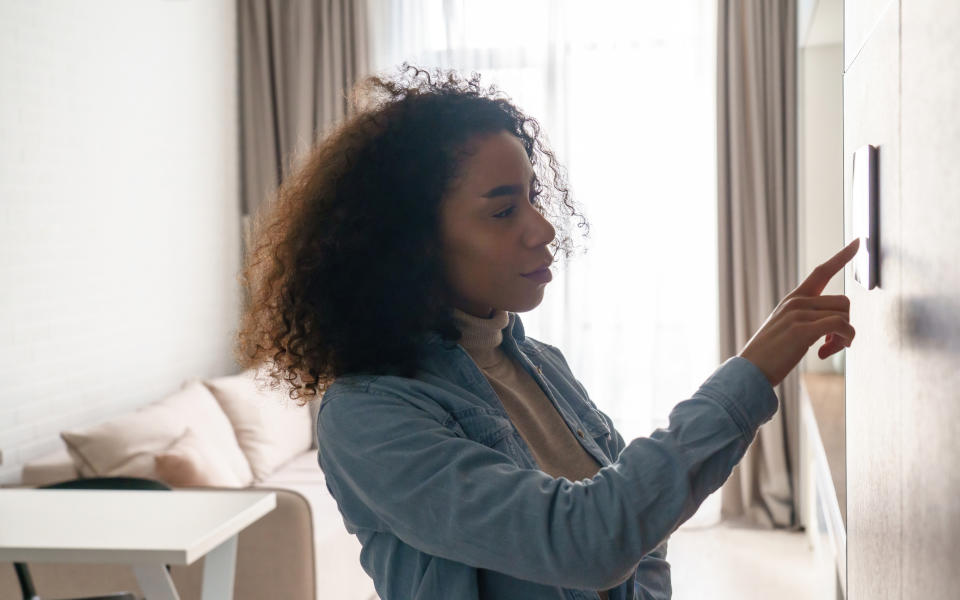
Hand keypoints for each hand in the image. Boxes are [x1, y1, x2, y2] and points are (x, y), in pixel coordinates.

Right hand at [738, 238, 859, 386]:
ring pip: (844, 315)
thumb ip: (807, 320)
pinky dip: (843, 340)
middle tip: (834, 345)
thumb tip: (836, 326)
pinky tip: (824, 353)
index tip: (858, 241)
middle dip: (846, 326)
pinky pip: (840, 326)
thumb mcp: (786, 329)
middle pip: (843, 302)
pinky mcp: (802, 329)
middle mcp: (796, 301)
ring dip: (845, 337)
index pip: (821, 272)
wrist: (749, 371)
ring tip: (827, 350)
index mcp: (793, 299)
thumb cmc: (769, 355)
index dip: (842, 257)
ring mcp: (798, 313)